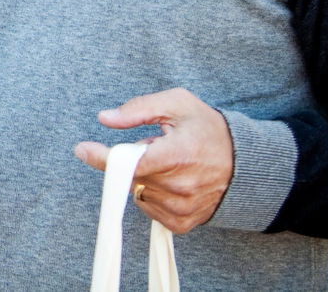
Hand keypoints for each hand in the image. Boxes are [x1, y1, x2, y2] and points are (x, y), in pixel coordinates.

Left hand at [74, 88, 233, 233]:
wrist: (245, 162)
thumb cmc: (208, 128)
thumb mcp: (177, 104)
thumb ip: (139, 108)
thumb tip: (105, 118)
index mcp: (179, 155)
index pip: (131, 163)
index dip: (103, 157)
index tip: (82, 149)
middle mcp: (181, 186)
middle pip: (131, 177)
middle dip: (132, 160)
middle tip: (154, 147)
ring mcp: (183, 207)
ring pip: (137, 193)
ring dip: (143, 177)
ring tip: (168, 164)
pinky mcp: (184, 222)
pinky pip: (149, 209)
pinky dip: (150, 194)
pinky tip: (169, 181)